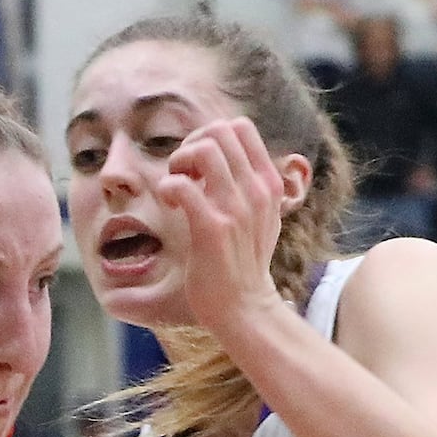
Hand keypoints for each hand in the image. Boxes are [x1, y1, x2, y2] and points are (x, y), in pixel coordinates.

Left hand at [158, 116, 286, 336]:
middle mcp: (256, 190)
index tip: (198, 165)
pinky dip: (168, 187)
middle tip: (183, 175)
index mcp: (269, 183)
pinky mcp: (211, 229)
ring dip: (179, 162)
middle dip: (190, 145)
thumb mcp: (262, 217)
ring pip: (203, 150)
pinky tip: (169, 205)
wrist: (245, 308)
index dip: (210, 136)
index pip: (241, 127)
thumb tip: (226, 156)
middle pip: (219, 131)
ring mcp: (236, 209)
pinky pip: (181, 186)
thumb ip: (250, 185)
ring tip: (176, 188)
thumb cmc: (244, 263)